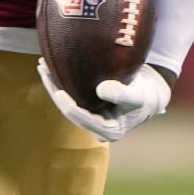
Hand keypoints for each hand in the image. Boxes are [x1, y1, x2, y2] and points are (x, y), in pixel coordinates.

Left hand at [38, 60, 170, 142]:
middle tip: (43, 68)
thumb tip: (101, 90)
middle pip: (68, 109)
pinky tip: (52, 66)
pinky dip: (62, 81)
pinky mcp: (88, 106)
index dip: (68, 105)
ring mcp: (90, 117)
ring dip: (54, 83)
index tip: (58, 91)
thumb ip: (122, 94)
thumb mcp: (138, 95)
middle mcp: (96, 126)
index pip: (82, 118)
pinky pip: (71, 94)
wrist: (151, 94)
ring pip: (66, 101)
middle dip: (54, 89)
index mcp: (108, 130)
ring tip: (42, 64)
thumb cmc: (147, 96)